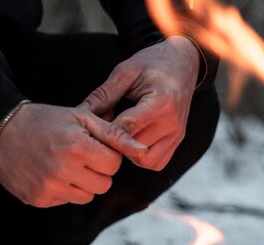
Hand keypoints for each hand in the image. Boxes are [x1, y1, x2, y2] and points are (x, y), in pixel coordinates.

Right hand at [0, 103, 146, 207]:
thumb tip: (144, 151)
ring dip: (83, 182)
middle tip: (80, 155)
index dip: (106, 154)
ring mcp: (48, 186)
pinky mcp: (38, 199)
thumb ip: (115, 134)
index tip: (92, 146)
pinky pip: (67, 201)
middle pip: (104, 184)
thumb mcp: (81, 117)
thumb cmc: (46, 120)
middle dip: (98, 170)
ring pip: (88, 196)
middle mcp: (62, 168)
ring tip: (66, 163)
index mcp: (76, 145)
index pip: (114, 164)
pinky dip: (64, 189)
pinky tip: (50, 172)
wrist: (0, 129)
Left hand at [79, 36, 200, 170]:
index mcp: (161, 102)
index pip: (128, 127)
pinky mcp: (177, 140)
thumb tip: (80, 113)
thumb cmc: (153, 63)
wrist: (183, 63)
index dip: (105, 130)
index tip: (90, 125)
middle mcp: (172, 123)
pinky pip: (157, 162)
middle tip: (101, 130)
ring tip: (119, 135)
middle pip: (135, 148)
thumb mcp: (125, 72)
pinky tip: (132, 141)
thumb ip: (104, 95)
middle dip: (114, 142)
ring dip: (128, 153)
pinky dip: (141, 158)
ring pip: (146, 160)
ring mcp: (177, 134)